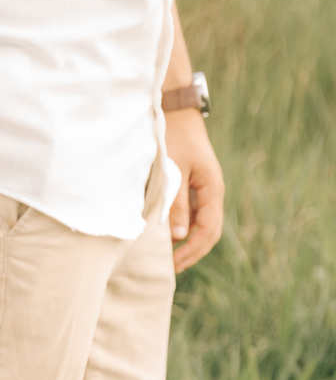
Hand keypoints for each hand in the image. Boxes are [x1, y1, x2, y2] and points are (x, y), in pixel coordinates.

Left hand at [164, 108, 223, 272]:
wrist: (175, 111)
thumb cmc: (174, 138)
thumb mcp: (174, 172)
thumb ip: (176, 203)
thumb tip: (179, 235)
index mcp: (212, 189)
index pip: (209, 230)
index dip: (192, 250)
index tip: (174, 264)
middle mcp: (212, 192)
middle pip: (208, 232)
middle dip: (191, 252)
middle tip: (171, 268)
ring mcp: (204, 189)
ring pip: (201, 224)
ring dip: (188, 242)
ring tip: (168, 257)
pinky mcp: (194, 185)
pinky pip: (193, 213)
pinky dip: (183, 228)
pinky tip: (168, 236)